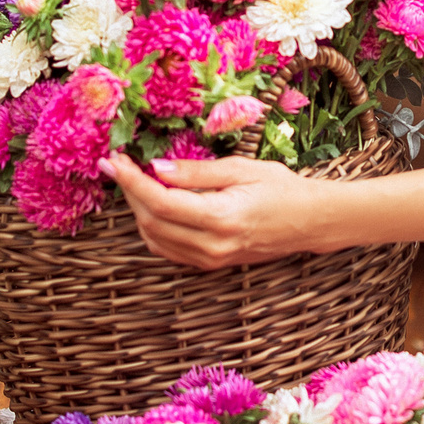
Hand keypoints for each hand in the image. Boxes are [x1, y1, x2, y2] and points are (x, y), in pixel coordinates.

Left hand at [105, 152, 327, 268]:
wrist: (310, 222)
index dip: (131, 180)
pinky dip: (152, 225)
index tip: (113, 159)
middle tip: (117, 163)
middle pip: (151, 220)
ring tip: (132, 179)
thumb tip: (156, 167)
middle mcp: (212, 245)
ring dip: (137, 208)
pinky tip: (151, 203)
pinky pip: (167, 248)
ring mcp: (210, 259)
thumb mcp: (242, 169)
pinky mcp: (209, 264)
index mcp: (221, 217)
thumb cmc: (282, 188)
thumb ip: (197, 172)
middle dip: (128, 191)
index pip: (160, 201)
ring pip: (154, 237)